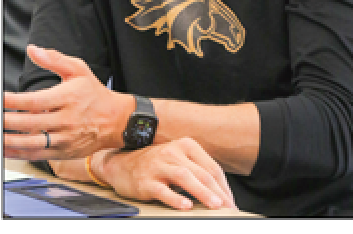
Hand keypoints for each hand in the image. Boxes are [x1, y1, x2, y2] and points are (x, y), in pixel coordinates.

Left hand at [2, 45, 134, 159]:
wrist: (116, 121)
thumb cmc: (94, 94)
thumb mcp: (79, 70)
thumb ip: (54, 59)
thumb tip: (33, 49)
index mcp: (68, 98)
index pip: (35, 101)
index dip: (14, 101)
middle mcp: (66, 120)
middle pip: (30, 123)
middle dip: (5, 122)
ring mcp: (64, 139)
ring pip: (31, 143)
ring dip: (9, 141)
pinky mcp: (63, 152)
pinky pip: (37, 155)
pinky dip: (19, 153)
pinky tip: (5, 149)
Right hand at [96, 138, 235, 210]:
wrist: (121, 165)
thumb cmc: (155, 165)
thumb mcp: (178, 160)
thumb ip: (197, 172)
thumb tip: (220, 193)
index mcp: (186, 145)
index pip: (212, 167)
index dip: (224, 186)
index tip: (231, 201)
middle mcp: (173, 152)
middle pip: (201, 173)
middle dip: (218, 192)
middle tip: (228, 207)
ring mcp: (158, 165)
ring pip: (185, 177)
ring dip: (202, 192)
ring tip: (214, 205)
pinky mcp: (145, 180)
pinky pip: (163, 190)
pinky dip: (175, 198)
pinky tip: (186, 206)